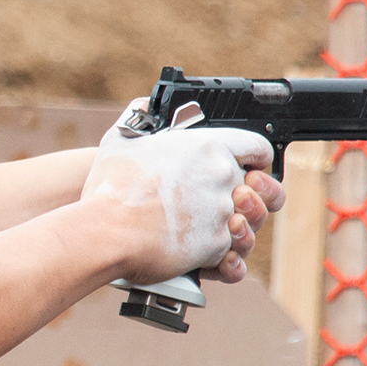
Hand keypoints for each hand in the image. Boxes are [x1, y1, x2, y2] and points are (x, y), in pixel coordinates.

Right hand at [87, 99, 278, 283]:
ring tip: (211, 230)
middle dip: (247, 197)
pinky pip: (231, 255)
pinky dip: (219, 258)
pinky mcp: (215, 247)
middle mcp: (223, 177)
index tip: (251, 166)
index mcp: (208, 146)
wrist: (107, 231)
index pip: (257, 147)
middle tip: (228, 202)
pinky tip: (202, 255)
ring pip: (248, 224)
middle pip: (260, 189)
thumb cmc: (112, 186)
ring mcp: (222, 213)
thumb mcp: (122, 138)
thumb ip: (140, 117)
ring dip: (236, 228)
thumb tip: (145, 106)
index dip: (257, 158)